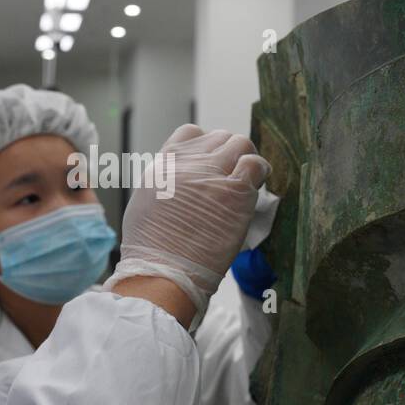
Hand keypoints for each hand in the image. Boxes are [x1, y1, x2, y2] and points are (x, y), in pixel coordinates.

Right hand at [106, 124, 269, 321]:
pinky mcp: (235, 192)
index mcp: (163, 165)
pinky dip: (260, 172)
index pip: (191, 132)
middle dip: (228, 154)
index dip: (205, 146)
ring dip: (246, 159)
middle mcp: (188, 163)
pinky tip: (255, 188)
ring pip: (240, 143)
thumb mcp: (145, 203)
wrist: (163, 271)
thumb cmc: (151, 250)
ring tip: (246, 181)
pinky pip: (256, 164)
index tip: (210, 164)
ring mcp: (212, 174)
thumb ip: (164, 183)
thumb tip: (180, 181)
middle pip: (219, 137)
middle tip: (232, 177)